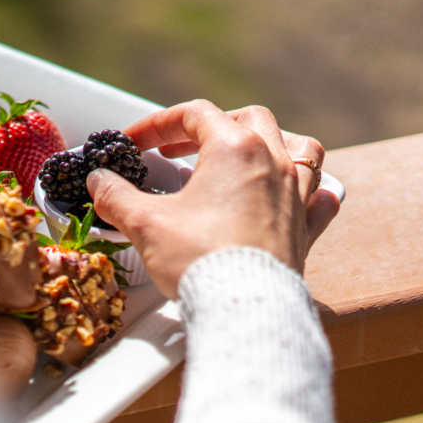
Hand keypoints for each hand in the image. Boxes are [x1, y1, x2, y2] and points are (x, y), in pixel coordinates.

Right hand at [87, 100, 339, 298]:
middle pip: (249, 119)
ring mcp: (296, 195)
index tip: (135, 142)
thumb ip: (117, 196)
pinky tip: (297, 195)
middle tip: (181, 146)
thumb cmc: (200, 260)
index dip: (158, 123)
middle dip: (212, 126)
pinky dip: (311, 191)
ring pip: (300, 149)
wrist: (243, 307)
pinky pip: (322, 198)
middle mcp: (272, 163)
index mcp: (234, 149)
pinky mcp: (306, 229)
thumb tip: (100, 181)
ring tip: (250, 154)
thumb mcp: (144, 223)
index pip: (194, 114)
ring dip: (273, 144)